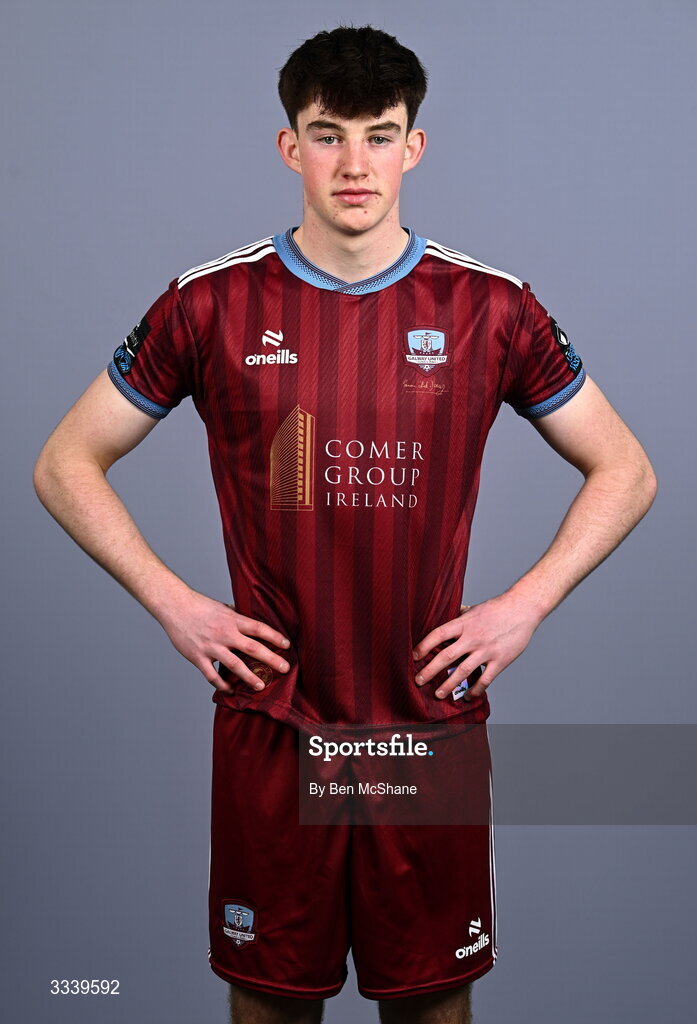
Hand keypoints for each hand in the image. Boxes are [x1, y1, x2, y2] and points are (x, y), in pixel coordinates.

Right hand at [157, 589, 290, 693]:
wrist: (175, 606)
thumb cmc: (199, 606)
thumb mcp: (223, 607)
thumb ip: (236, 616)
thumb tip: (249, 619)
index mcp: (233, 620)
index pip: (259, 628)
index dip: (275, 637)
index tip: (287, 645)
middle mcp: (225, 634)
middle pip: (253, 648)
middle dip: (271, 659)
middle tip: (285, 668)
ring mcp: (212, 646)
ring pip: (235, 665)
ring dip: (249, 677)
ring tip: (261, 686)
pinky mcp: (198, 657)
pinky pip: (212, 675)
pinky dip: (222, 685)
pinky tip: (230, 690)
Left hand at [412, 594, 539, 700]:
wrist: (523, 609)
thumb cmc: (498, 608)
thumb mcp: (474, 608)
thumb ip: (459, 615)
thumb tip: (446, 614)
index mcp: (464, 623)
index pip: (438, 635)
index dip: (424, 646)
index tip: (414, 657)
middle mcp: (473, 637)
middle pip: (446, 656)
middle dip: (430, 671)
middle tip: (418, 681)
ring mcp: (486, 650)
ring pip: (463, 671)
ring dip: (448, 685)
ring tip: (438, 694)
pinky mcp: (500, 660)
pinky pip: (485, 680)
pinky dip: (475, 690)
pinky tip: (468, 697)